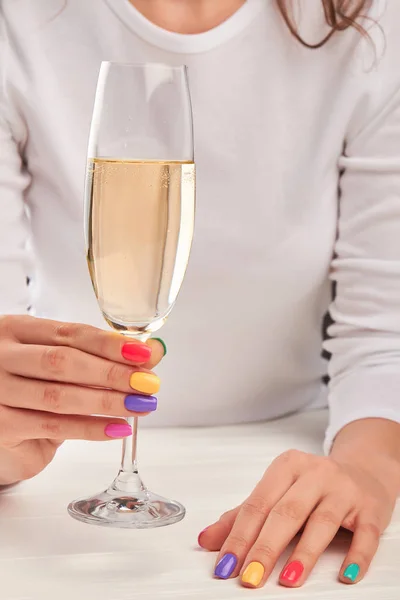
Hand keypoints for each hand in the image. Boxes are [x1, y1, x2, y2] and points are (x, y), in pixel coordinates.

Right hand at [0, 315, 164, 484]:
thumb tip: (152, 352)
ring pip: (59, 396)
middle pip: (63, 361)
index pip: (70, 332)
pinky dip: (91, 428)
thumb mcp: (62, 366)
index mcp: (17, 331)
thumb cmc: (32, 390)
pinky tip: (117, 427)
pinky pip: (54, 427)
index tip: (143, 354)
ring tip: (138, 405)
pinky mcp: (0, 427)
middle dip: (111, 373)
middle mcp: (2, 357)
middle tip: (146, 383)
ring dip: (106, 401)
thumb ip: (101, 356)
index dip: (109, 344)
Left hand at [198, 448, 398, 587]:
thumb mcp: (277, 492)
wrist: (363, 470)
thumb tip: (206, 540)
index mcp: (287, 466)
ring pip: (321, 522)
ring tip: (288, 579)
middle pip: (286, 512)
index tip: (225, 565)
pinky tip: (346, 575)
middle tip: (250, 577)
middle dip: (265, 547)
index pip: (258, 504)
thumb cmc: (313, 485)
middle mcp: (315, 473)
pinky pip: (364, 534)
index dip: (239, 536)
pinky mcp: (370, 508)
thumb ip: (242, 515)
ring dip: (304, 553)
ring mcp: (344, 490)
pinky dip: (356, 556)